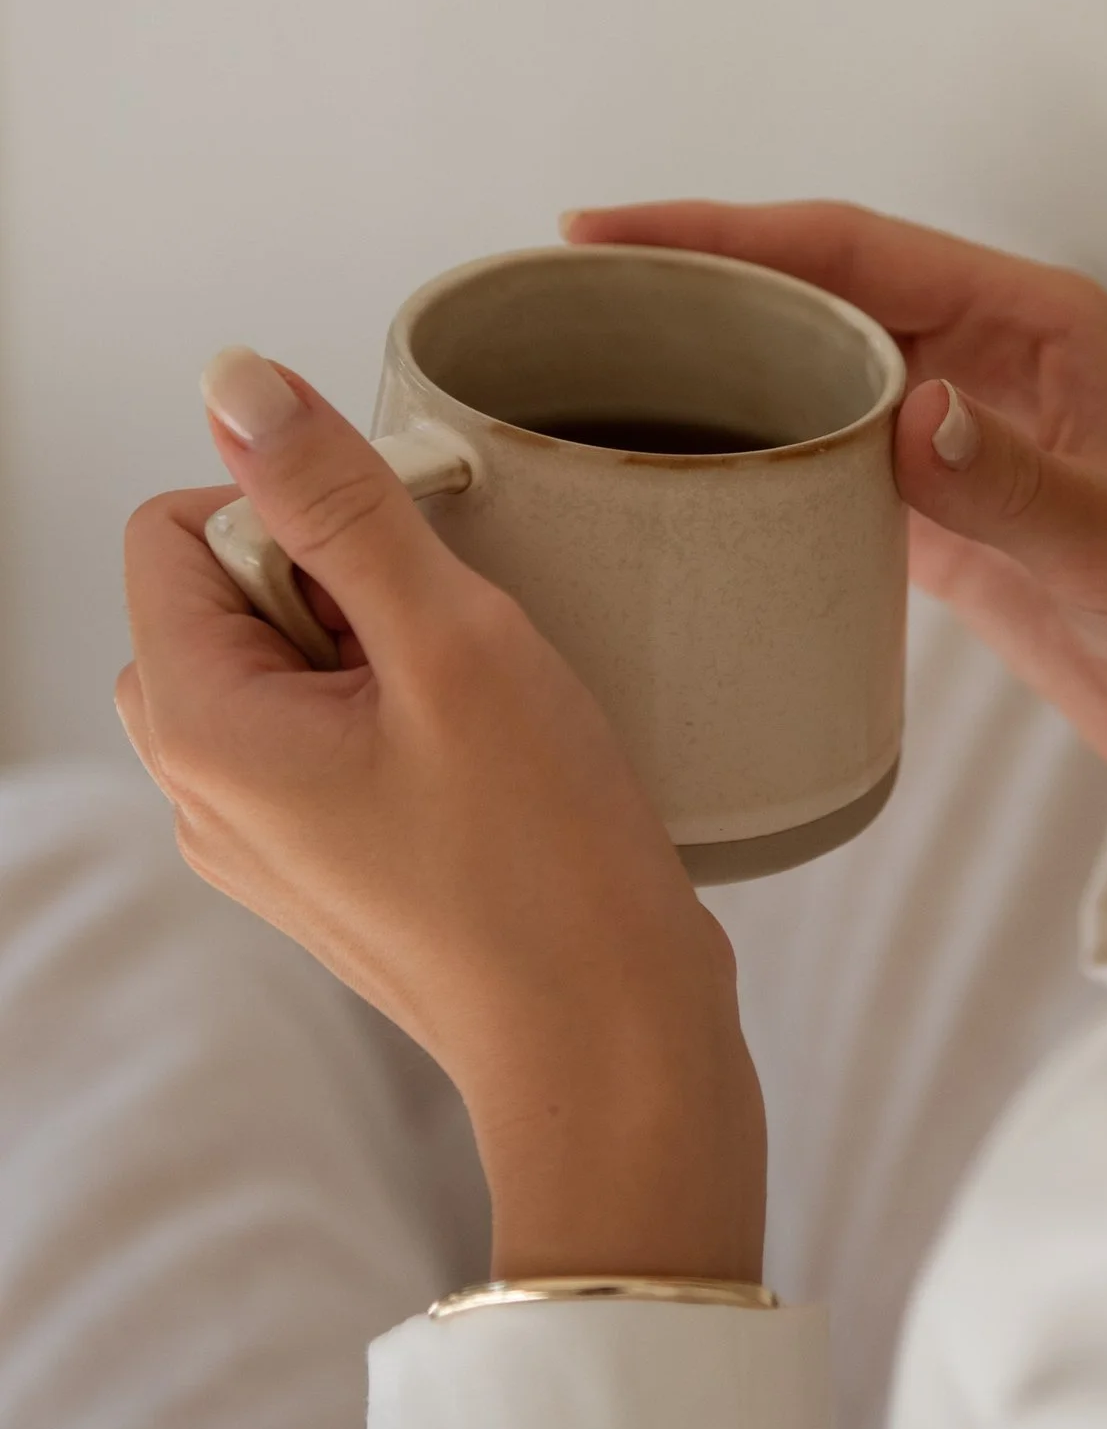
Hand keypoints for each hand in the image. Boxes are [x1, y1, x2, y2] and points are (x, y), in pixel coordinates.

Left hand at [117, 348, 765, 1285]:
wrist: (609, 1047)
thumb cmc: (543, 859)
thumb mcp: (450, 643)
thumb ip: (337, 501)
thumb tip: (235, 381)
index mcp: (200, 727)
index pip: (175, 526)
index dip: (294, 507)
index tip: (411, 556)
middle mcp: (199, 788)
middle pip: (223, 591)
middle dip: (335, 574)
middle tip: (452, 637)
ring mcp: (257, 836)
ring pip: (282, 660)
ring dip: (376, 641)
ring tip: (477, 698)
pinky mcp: (322, 865)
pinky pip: (322, 732)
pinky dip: (394, 708)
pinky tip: (484, 751)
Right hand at [564, 201, 1106, 902]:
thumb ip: (1017, 485)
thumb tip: (909, 417)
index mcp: (1041, 325)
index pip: (856, 248)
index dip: (728, 231)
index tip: (613, 233)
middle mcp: (991, 365)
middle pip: (817, 299)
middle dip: (699, 290)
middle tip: (569, 305)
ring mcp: (964, 446)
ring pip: (816, 380)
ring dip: (720, 376)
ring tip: (596, 381)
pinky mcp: (950, 529)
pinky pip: (833, 472)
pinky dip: (762, 468)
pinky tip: (689, 482)